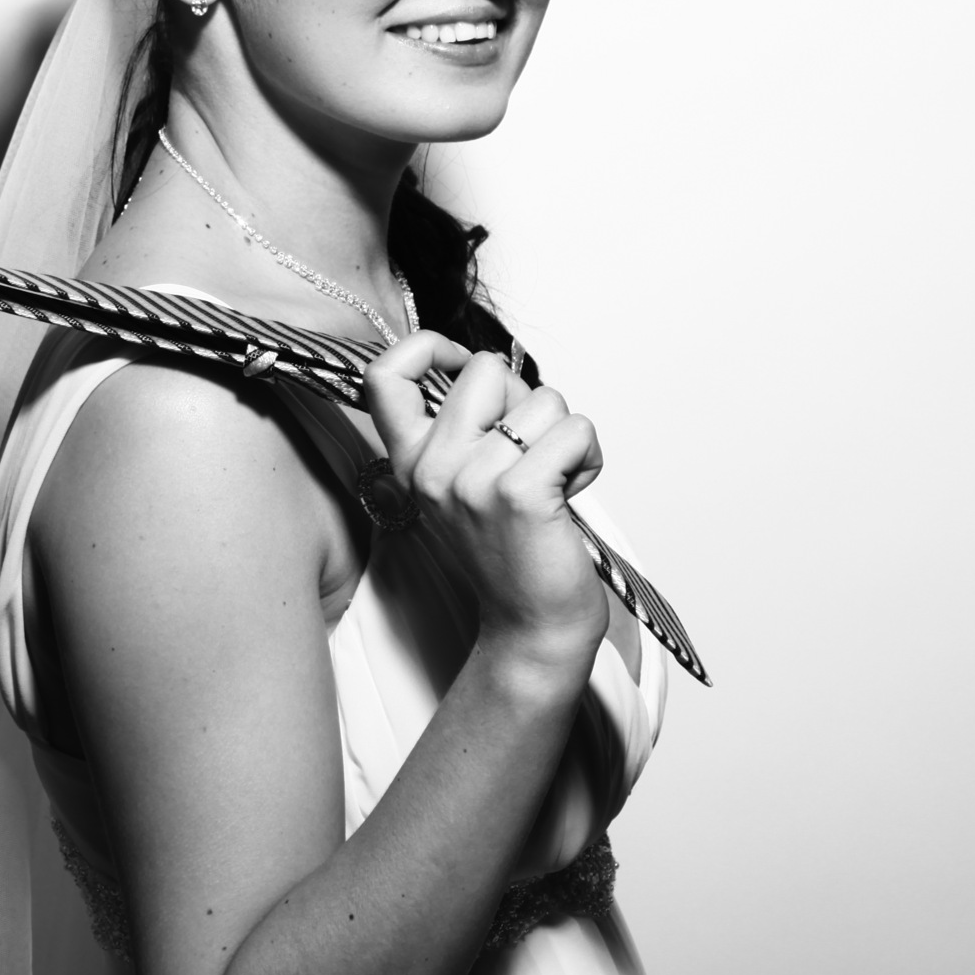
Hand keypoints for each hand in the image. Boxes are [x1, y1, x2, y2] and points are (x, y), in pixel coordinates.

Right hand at [362, 333, 607, 675]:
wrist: (532, 626)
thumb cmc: (511, 549)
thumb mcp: (463, 484)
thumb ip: (465, 426)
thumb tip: (495, 368)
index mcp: (409, 460)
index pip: (385, 373)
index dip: (428, 347)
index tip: (461, 366)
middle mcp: (430, 467)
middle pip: (485, 369)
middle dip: (525, 399)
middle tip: (529, 451)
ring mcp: (470, 481)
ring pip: (544, 400)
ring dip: (565, 434)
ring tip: (554, 481)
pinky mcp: (518, 495)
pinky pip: (575, 431)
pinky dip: (589, 457)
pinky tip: (573, 491)